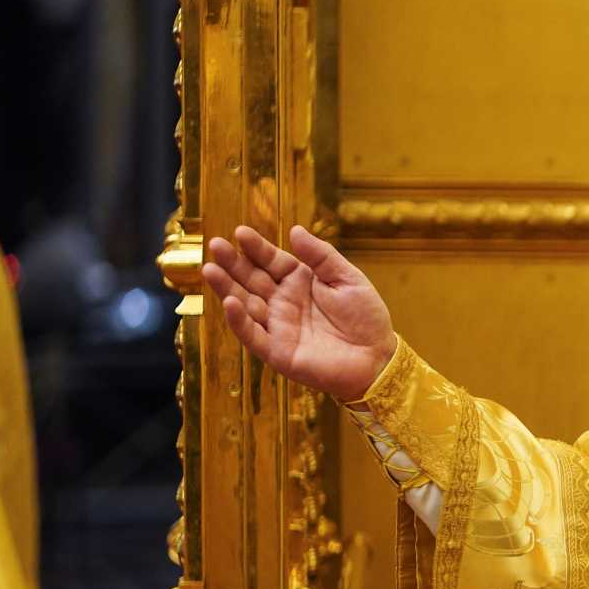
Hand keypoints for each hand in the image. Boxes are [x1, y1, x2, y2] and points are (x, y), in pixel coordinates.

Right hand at [201, 224, 397, 401]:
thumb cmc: (366, 318)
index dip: (256, 248)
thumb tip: (294, 230)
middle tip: (215, 245)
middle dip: (233, 263)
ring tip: (210, 269)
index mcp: (299, 282)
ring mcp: (278, 326)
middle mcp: (283, 302)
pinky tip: (229, 302)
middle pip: (252, 280)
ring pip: (246, 304)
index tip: (240, 232)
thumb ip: (321, 256)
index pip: (271, 260)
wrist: (378, 358)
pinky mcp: (277, 351)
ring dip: (227, 288)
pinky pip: (253, 335)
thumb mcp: (347, 278)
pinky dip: (240, 320)